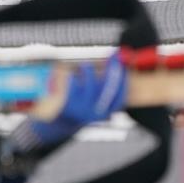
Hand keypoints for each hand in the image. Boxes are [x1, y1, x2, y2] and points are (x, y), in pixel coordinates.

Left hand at [8, 53, 127, 155]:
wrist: (60, 125)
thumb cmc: (81, 107)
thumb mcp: (95, 100)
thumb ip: (105, 82)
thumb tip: (115, 60)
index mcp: (105, 114)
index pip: (120, 97)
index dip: (124, 81)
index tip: (123, 67)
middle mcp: (96, 114)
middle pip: (108, 89)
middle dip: (112, 71)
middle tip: (112, 58)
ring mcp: (82, 110)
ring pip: (90, 84)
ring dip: (89, 71)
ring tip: (86, 66)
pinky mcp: (69, 105)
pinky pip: (74, 85)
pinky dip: (75, 76)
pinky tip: (72, 75)